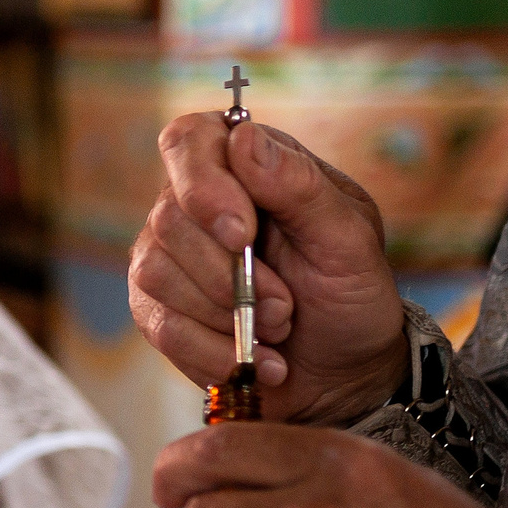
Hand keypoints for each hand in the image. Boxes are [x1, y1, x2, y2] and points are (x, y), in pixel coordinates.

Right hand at [128, 113, 409, 426]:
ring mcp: (169, 256)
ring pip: (157, 273)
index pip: (188, 142)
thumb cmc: (349, 291)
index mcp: (245, 165)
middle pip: (170, 219)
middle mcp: (196, 203)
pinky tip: (251, 359)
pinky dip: (212, 351)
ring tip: (276, 329)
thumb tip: (244, 137)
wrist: (342, 370)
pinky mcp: (157, 308)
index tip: (243, 235)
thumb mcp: (347, 237)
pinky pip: (161, 326)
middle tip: (284, 305)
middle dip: (230, 277)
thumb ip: (299, 185)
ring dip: (226, 316)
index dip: (204, 186)